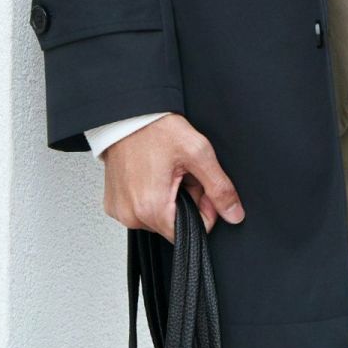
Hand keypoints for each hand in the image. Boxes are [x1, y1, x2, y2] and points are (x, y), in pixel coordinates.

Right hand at [101, 112, 245, 240]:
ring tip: (165, 171)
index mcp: (152, 209)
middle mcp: (132, 216)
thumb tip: (234, 214)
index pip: (191, 232)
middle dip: (185, 201)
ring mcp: (120, 212)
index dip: (203, 209)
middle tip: (181, 172)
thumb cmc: (157, 129)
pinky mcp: (113, 205)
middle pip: (174, 224)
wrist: (129, 114)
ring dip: (168, 198)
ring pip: (158, 218)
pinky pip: (140, 211)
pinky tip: (151, 174)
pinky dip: (150, 196)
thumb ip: (219, 187)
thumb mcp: (198, 153)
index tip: (198, 184)